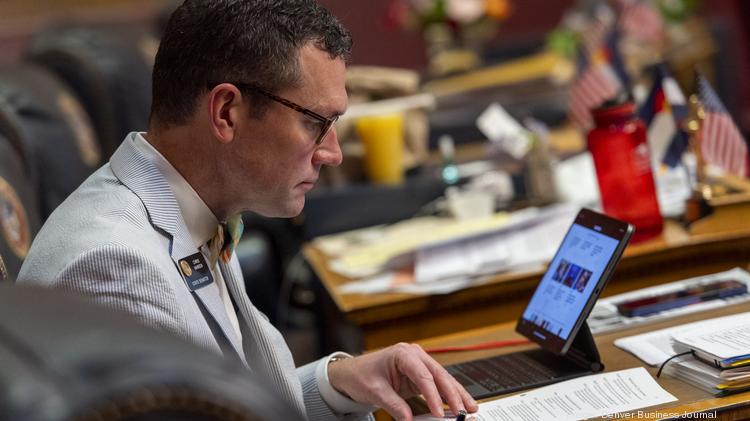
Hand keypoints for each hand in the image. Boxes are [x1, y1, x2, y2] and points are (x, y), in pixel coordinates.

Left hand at [327, 343, 477, 420]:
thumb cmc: (361, 375)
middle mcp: (415, 356)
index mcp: (403, 354)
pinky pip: (437, 385)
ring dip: (457, 394)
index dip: (433, 395)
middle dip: (453, 394)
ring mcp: (419, 364)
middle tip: (463, 411)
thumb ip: (394, 404)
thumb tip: (409, 420)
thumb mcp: (375, 391)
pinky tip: (459, 404)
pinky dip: (448, 395)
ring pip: (443, 379)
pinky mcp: (420, 375)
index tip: (440, 412)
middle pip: (439, 375)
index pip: (423, 375)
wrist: (352, 373)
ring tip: (470, 408)